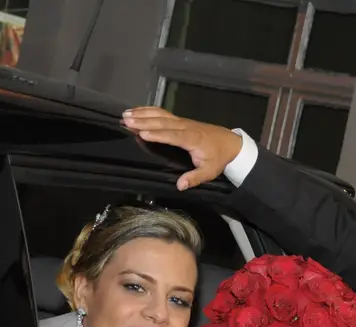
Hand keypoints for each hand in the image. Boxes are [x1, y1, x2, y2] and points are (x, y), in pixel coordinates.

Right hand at [121, 107, 242, 190]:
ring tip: (125, 114)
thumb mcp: (209, 171)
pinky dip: (149, 110)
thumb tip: (180, 186)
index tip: (142, 134)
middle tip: (126, 121)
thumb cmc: (218, 158)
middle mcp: (185, 127)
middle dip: (144, 121)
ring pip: (160, 115)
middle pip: (162, 122)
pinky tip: (137, 110)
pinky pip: (163, 113)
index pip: (172, 136)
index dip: (157, 135)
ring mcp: (182, 121)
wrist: (230, 143)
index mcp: (192, 139)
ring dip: (143, 113)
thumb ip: (194, 178)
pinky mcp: (180, 120)